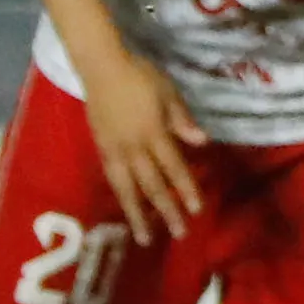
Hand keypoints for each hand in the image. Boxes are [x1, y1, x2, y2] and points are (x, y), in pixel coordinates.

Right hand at [80, 51, 209, 237]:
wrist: (101, 67)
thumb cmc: (140, 76)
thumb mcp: (168, 93)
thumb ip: (182, 120)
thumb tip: (202, 142)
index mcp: (153, 133)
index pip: (173, 167)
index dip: (186, 189)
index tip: (197, 209)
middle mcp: (133, 147)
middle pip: (151, 185)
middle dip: (166, 210)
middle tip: (179, 233)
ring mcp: (114, 149)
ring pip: (126, 188)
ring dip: (138, 214)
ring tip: (144, 236)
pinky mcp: (100, 147)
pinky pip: (112, 177)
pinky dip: (120, 195)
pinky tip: (126, 208)